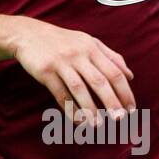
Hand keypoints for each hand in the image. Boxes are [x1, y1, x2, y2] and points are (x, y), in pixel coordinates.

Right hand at [10, 17, 135, 122]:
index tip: (131, 108)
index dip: (125, 92)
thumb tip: (131, 75)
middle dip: (111, 102)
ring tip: (98, 125)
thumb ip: (111, 57)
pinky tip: (78, 121)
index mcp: (92, 47)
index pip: (114, 72)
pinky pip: (60, 93)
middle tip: (119, 119)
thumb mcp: (89, 42)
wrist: (28, 34)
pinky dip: (70, 109)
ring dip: (90, 109)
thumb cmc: (63, 41)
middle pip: (99, 81)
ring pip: (79, 89)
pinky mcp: (45, 71)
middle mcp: (78, 54)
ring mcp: (61, 62)